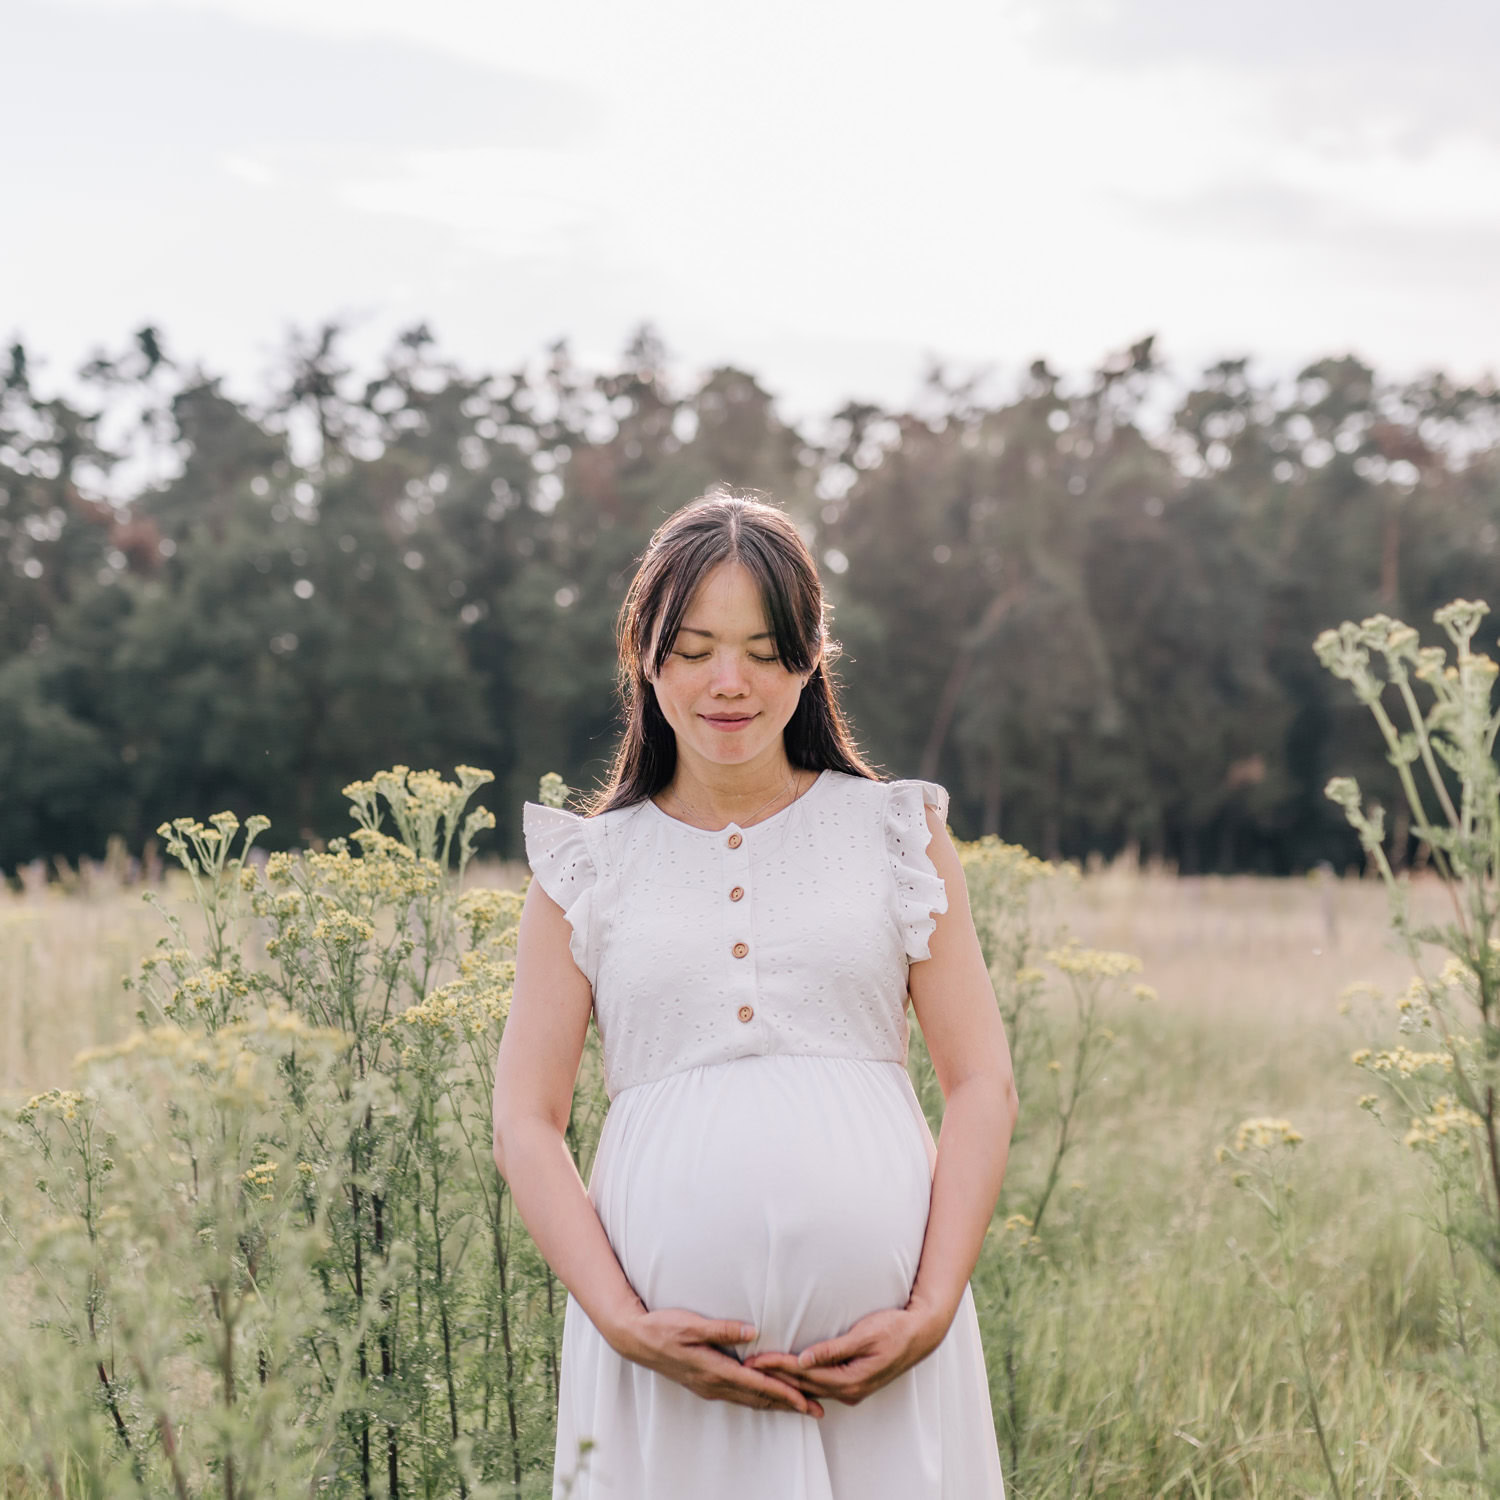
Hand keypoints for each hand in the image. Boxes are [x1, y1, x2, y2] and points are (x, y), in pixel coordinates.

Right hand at [610, 1303, 825, 1417]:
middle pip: (759, 1399)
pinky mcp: (705, 1383)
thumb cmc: (663, 1327)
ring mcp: (709, 1386)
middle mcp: (715, 1384)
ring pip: (750, 1400)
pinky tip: (766, 1397)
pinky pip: (739, 1396)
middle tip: (816, 1410)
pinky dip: (759, 1398)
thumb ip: (723, 1329)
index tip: (807, 1401)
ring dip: (776, 1404)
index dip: (784, 1393)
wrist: (636, 1339)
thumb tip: (753, 1331)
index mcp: (715, 1370)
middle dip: (789, 1405)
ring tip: (800, 1407)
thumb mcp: (692, 1324)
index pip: (758, 1385)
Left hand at [742, 1298, 950, 1407]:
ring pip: (810, 1388)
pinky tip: (789, 1378)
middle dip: (774, 1376)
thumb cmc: (894, 1328)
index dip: (778, 1366)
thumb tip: (804, 1360)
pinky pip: (820, 1386)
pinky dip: (801, 1382)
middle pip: (803, 1386)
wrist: (921, 1334)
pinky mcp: (853, 1383)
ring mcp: (851, 1390)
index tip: (755, 1360)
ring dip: (785, 1380)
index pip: (804, 1375)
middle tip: (747, 1367)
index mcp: (850, 1380)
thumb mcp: (864, 1335)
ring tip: (761, 1373)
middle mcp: (849, 1391)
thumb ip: (834, 1350)